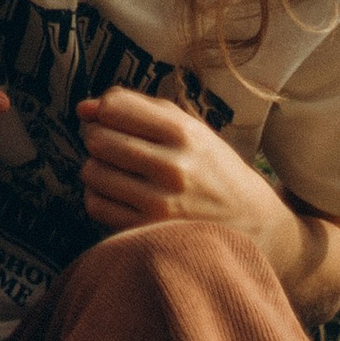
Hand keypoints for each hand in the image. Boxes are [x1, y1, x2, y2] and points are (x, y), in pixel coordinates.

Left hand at [76, 92, 339, 313]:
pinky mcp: (150, 233)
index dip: (103, 111)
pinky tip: (117, 194)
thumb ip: (138, 110)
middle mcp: (173, 167)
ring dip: (95, 168)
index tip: (110, 119)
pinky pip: (96, 206)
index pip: (115, 107)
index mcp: (185, 133)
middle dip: (97, 138)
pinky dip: (98, 196)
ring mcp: (161, 204)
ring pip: (92, 172)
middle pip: (98, 139)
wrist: (256, 226)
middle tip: (111, 146)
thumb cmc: (214, 170)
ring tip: (117, 171)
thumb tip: (83, 108)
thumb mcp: (191, 129)